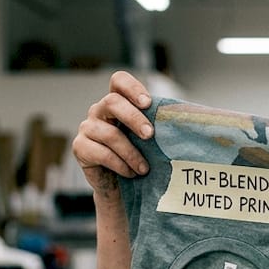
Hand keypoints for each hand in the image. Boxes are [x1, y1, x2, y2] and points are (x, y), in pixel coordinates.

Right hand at [71, 71, 154, 194]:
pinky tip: (130, 172)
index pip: (119, 81)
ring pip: (109, 134)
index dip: (132, 88)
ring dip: (131, 152)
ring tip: (144, 168)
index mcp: (117, 103)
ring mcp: (87, 128)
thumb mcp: (149, 140)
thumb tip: (188, 119)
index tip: (148, 103)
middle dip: (134, 118)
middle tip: (150, 135)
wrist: (120, 187)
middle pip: (112, 102)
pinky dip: (120, 164)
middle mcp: (99, 111)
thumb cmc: (138, 158)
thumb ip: (158, 125)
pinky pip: (101, 153)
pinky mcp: (80, 147)